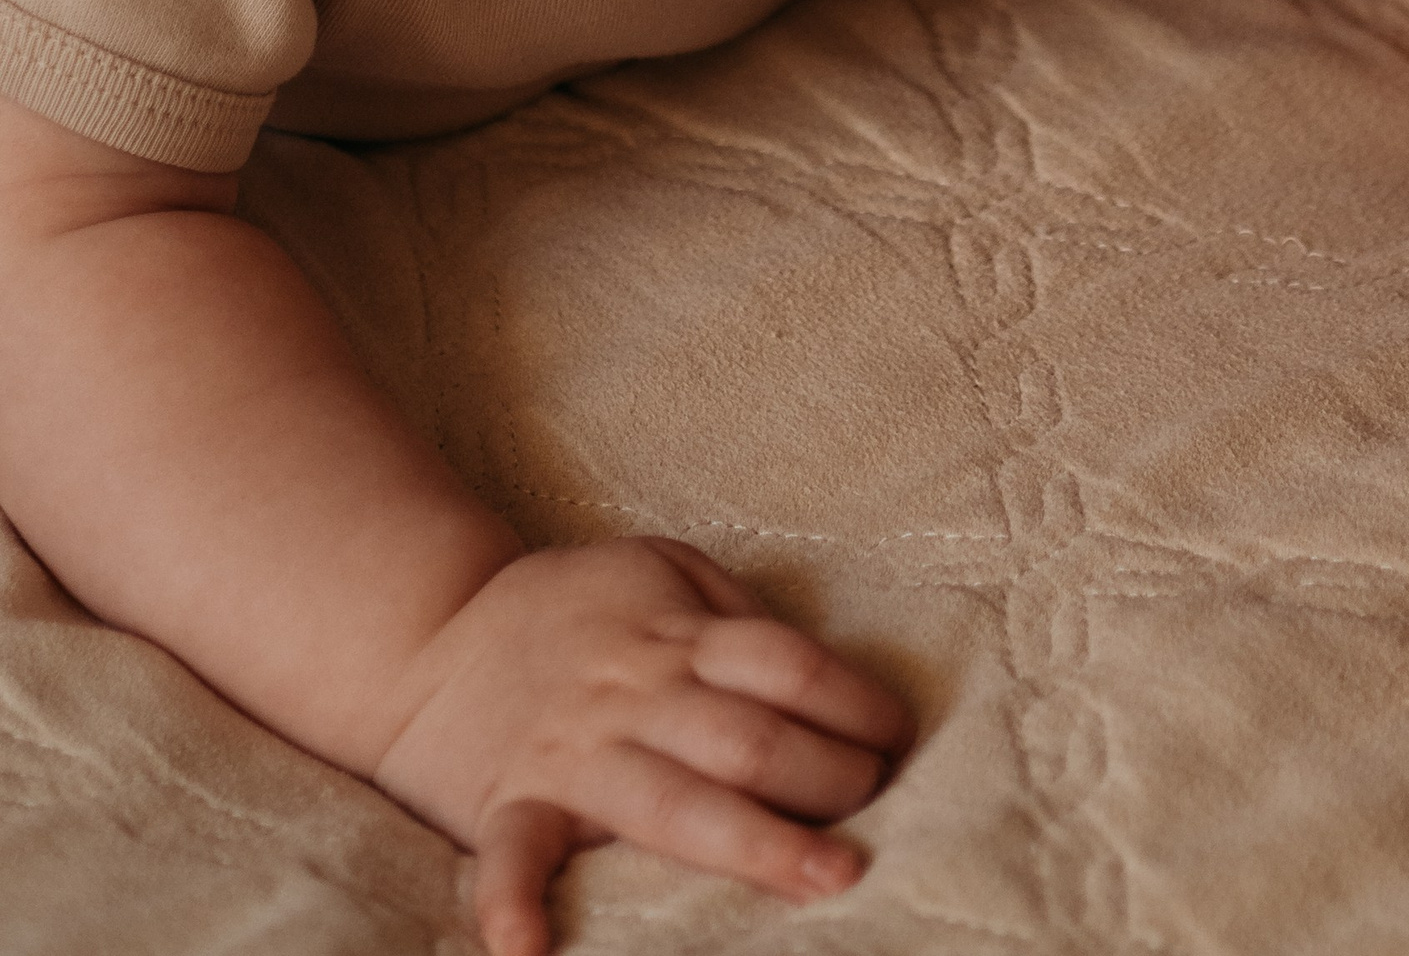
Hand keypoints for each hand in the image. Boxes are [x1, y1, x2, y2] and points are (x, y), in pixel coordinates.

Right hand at [371, 536, 910, 955]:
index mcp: (675, 637)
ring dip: (754, 842)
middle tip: (880, 805)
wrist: (430, 632)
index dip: (853, 699)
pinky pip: (512, 857)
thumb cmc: (570, 608)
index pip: (787, 665)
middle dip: (826, 775)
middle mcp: (635, 697)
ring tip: (826, 876)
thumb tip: (816, 671)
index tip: (900, 736)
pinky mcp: (509, 806)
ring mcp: (574, 756)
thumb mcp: (660, 569)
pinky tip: (531, 950)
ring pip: (675, 802)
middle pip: (748, 737)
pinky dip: (515, 903)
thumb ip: (734, 611)